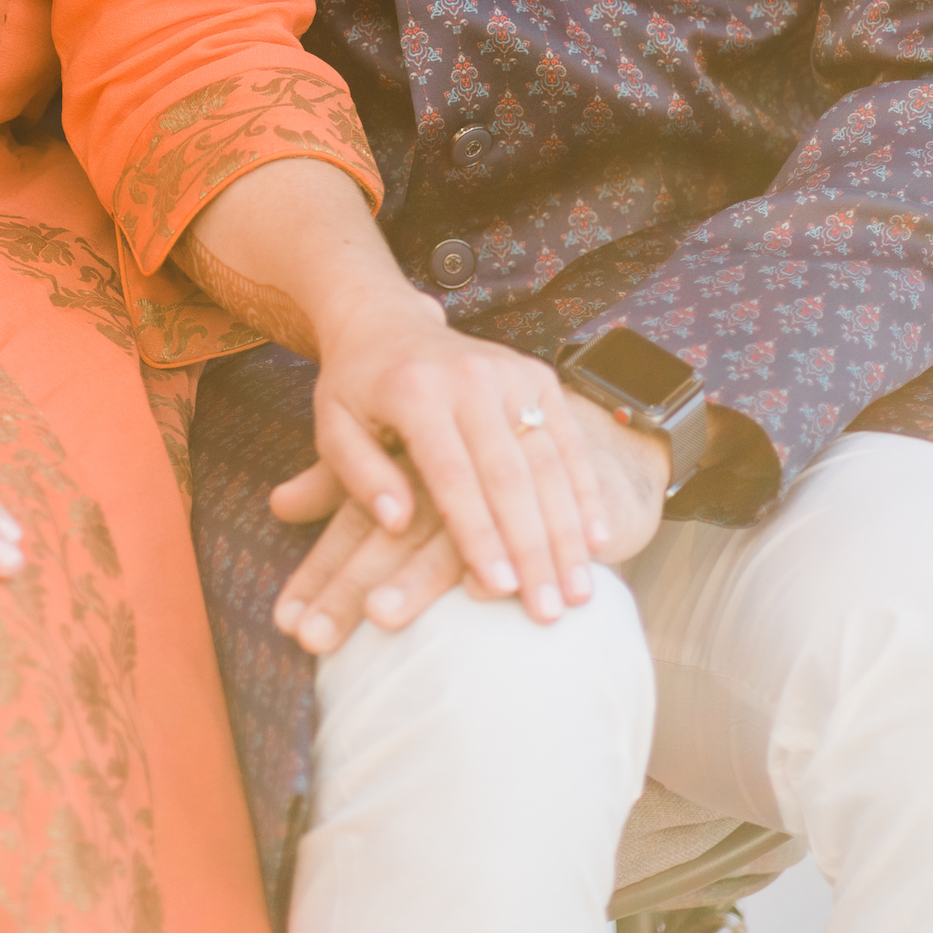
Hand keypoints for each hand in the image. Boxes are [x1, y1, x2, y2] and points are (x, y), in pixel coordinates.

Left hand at [273, 385, 675, 649]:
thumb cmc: (356, 391)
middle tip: (549, 611)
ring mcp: (511, 372)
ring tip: (578, 593)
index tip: (498, 588)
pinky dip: (586, 493)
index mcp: (414, 390)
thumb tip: (396, 524)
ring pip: (549, 461)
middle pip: (510, 473)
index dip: (477, 533)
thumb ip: (358, 476)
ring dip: (568, 531)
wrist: (388, 321)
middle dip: (533, 547)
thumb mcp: (332, 427)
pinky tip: (599, 542)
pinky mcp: (538, 375)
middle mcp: (469, 376)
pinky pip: (570, 441)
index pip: (452, 473)